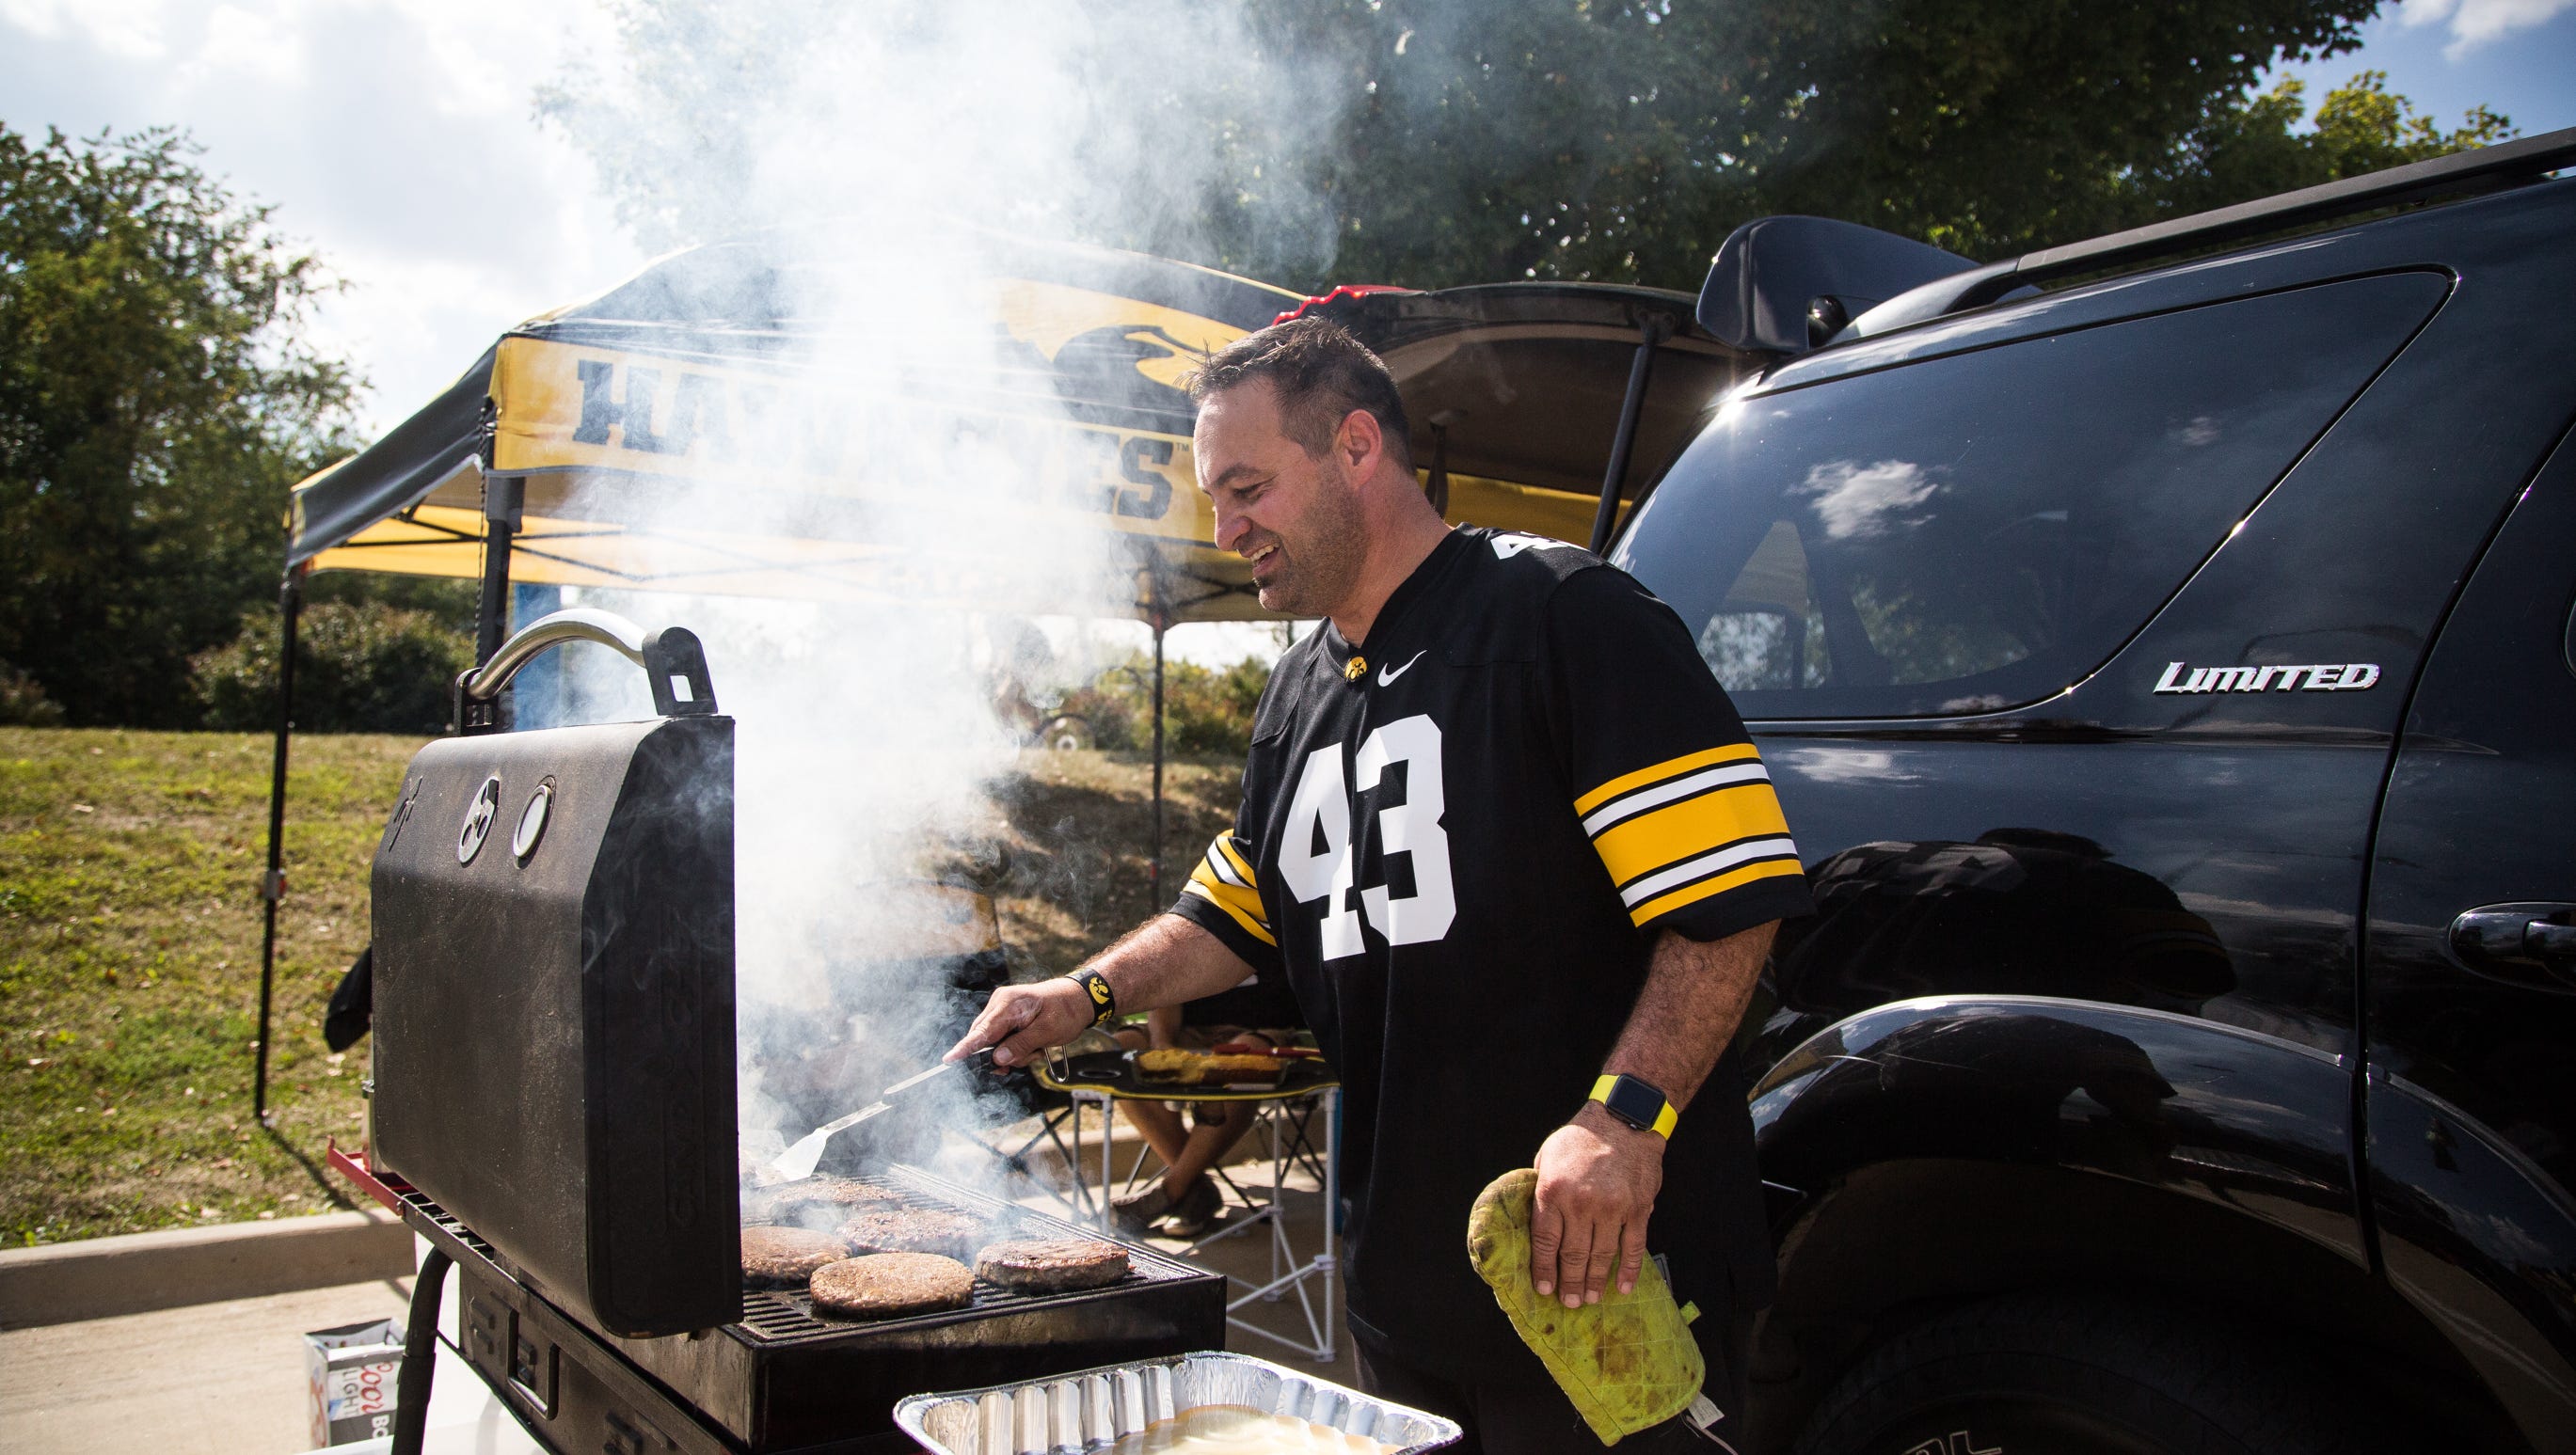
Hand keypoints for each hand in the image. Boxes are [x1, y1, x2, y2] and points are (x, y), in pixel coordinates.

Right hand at [949, 978, 1092, 1066]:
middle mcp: (1000, 1004)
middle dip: (1004, 1055)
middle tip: (1031, 1056)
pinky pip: (1002, 1039)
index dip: (965, 1048)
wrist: (1080, 998)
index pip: (981, 1031)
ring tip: (1038, 1047)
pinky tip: (1034, 1045)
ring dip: (1015, 1052)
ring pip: (994, 1043)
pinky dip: (1016, 1047)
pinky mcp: (1007, 1016)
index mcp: (1008, 1004)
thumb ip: (1021, 1045)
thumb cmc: (1066, 1011)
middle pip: (985, 1040)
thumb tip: (997, 1059)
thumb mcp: (1047, 1031)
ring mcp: (1002, 1010)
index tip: (949, 1060)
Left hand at [1529, 1103, 1664, 1307]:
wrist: (1623, 1119)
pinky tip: (1622, 1286)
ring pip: (1601, 1255)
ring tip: (1589, 1298)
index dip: (1543, 1268)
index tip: (1543, 1288)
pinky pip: (1633, 1246)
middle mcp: (1581, 1202)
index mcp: (1553, 1190)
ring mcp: (1612, 1207)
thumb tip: (1534, 1221)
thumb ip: (1541, 1190)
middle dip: (1568, 1282)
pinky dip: (1628, 1270)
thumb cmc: (1581, 1138)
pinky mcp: (1638, 1208)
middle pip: (1572, 1254)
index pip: (1544, 1240)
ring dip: (1594, 1281)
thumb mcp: (1547, 1156)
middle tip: (1568, 1303)